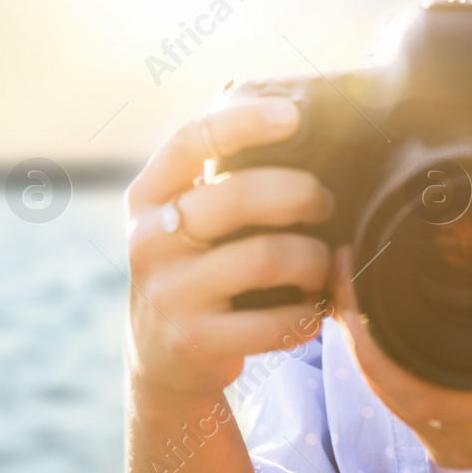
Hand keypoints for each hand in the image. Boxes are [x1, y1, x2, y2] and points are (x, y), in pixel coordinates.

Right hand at [124, 96, 336, 403]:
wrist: (161, 356)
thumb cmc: (194, 264)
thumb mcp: (181, 216)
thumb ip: (215, 177)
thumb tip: (295, 118)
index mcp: (146, 197)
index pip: (190, 141)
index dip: (243, 122)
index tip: (293, 116)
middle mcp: (148, 241)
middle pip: (239, 197)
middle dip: (301, 194)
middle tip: (325, 203)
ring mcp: (169, 294)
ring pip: (265, 257)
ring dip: (313, 259)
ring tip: (324, 262)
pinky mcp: (195, 341)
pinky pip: (273, 320)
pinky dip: (307, 311)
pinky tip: (313, 307)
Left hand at [330, 169, 471, 469]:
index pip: (404, 368)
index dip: (364, 320)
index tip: (350, 263)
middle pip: (382, 382)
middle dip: (352, 326)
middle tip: (339, 271)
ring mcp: (459, 447)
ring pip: (385, 399)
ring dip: (361, 348)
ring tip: (345, 293)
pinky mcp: (451, 452)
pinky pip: (399, 412)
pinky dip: (379, 373)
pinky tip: (366, 334)